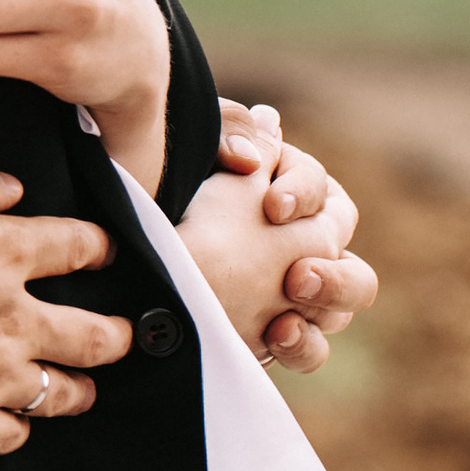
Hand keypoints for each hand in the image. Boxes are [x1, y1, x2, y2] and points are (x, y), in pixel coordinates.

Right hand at [0, 145, 133, 453]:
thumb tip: (10, 188)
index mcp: (8, 253)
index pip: (78, 246)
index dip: (99, 247)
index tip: (105, 252)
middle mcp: (16, 319)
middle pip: (96, 335)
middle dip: (118, 335)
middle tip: (124, 335)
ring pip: (63, 392)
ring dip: (81, 389)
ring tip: (84, 388)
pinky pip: (12, 435)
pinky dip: (18, 427)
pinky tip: (15, 421)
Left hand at [182, 101, 376, 374]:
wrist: (116, 258)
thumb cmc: (156, 187)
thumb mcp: (188, 148)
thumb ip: (232, 128)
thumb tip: (269, 121)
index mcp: (290, 199)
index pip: (325, 195)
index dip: (306, 195)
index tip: (271, 205)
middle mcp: (299, 250)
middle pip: (353, 258)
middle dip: (336, 272)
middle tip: (296, 274)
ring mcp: (289, 299)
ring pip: (341, 308)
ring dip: (329, 305)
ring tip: (289, 311)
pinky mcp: (269, 336)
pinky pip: (310, 349)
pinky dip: (302, 344)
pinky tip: (275, 334)